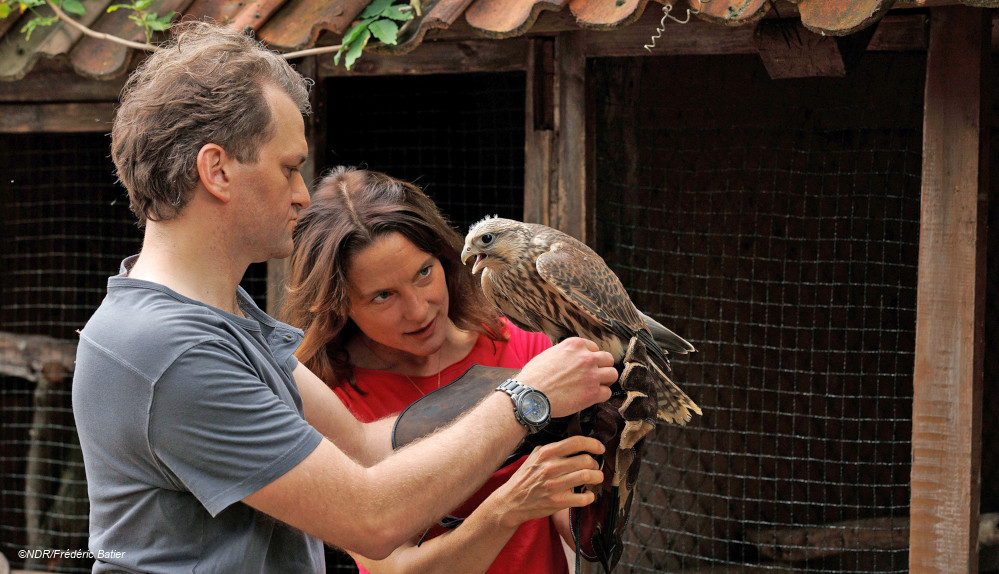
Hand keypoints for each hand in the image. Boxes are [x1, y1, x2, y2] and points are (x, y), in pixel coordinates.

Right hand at [486, 435, 604, 528]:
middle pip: (586, 460)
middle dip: (595, 463)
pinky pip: (584, 498)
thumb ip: (551, 449)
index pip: (576, 442)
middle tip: (594, 467)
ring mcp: (555, 485)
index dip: (593, 443)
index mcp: (547, 453)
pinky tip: (587, 494)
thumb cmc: (525, 478)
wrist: (512, 501)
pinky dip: (590, 496)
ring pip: (587, 476)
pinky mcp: (558, 501)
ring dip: (597, 477)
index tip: (599, 448)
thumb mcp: (534, 456)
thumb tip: (573, 445)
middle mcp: (551, 467)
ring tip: (595, 478)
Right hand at [516, 337, 615, 417]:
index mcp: (575, 345)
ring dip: (605, 381)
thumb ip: (566, 354)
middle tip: (594, 375)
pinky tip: (589, 397)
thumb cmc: (534, 376)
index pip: (595, 347)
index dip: (591, 357)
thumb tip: (571, 359)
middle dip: (602, 367)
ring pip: (613, 375)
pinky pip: (607, 393)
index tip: (585, 365)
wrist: (530, 395)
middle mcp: (586, 357)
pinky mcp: (593, 393)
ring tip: (594, 386)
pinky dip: (600, 396)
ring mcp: (592, 375)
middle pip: (608, 359)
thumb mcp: (549, 353)